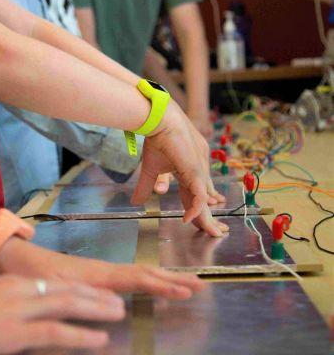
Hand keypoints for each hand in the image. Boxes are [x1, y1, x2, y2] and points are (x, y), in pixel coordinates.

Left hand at [0, 239, 205, 298]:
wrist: (13, 257)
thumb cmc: (30, 273)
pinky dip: (147, 280)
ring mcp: (99, 272)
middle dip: (173, 279)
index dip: (163, 286)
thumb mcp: (53, 288)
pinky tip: (152, 285)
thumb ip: (82, 296)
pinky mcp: (93, 276)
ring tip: (188, 283)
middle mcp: (103, 271)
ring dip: (164, 278)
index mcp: (97, 274)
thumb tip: (117, 307)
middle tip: (202, 285)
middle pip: (145, 273)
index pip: (138, 279)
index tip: (187, 290)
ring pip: (138, 274)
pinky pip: (128, 277)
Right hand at [0, 275, 124, 354]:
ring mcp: (17, 311)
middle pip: (68, 290)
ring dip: (97, 310)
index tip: (98, 293)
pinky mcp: (12, 333)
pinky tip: (99, 339)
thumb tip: (4, 315)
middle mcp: (19, 291)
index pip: (54, 284)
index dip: (79, 289)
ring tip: (118, 314)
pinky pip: (55, 333)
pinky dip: (81, 335)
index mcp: (10, 284)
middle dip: (96, 296)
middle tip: (118, 302)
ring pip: (68, 305)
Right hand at [130, 100, 228, 237]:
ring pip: (205, 201)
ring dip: (208, 219)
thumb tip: (135, 203)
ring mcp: (199, 172)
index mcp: (190, 172)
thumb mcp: (151, 170)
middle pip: (206, 201)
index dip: (200, 210)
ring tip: (214, 232)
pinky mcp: (196, 172)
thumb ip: (146, 186)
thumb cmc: (157, 139)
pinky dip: (195, 210)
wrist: (160, 121)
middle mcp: (198, 173)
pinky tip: (188, 219)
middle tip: (219, 232)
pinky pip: (199, 196)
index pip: (197, 196)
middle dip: (211, 218)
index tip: (204, 223)